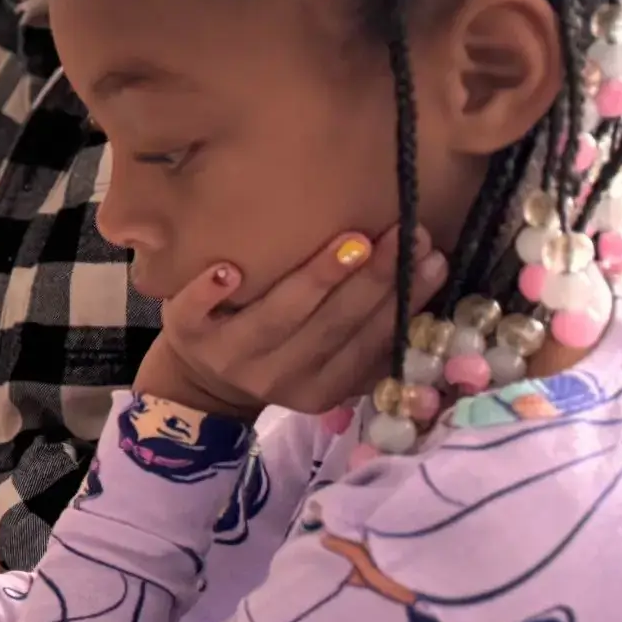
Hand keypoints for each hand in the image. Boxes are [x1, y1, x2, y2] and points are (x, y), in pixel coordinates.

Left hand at [137, 225, 447, 418]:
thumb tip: (431, 284)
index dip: (404, 303)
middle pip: (331, 326)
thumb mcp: (325, 363)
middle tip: (408, 233)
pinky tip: (228, 268)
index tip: (434, 259)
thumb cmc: (280, 354)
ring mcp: (229, 355)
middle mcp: (277, 377)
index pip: (369, 345)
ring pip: (277, 316)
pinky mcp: (186, 333)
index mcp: (320, 388)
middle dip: (374, 279)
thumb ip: (367, 342)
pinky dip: (209, 290)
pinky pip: (195, 312)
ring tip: (353, 240)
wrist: (200, 380)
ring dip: (317, 277)